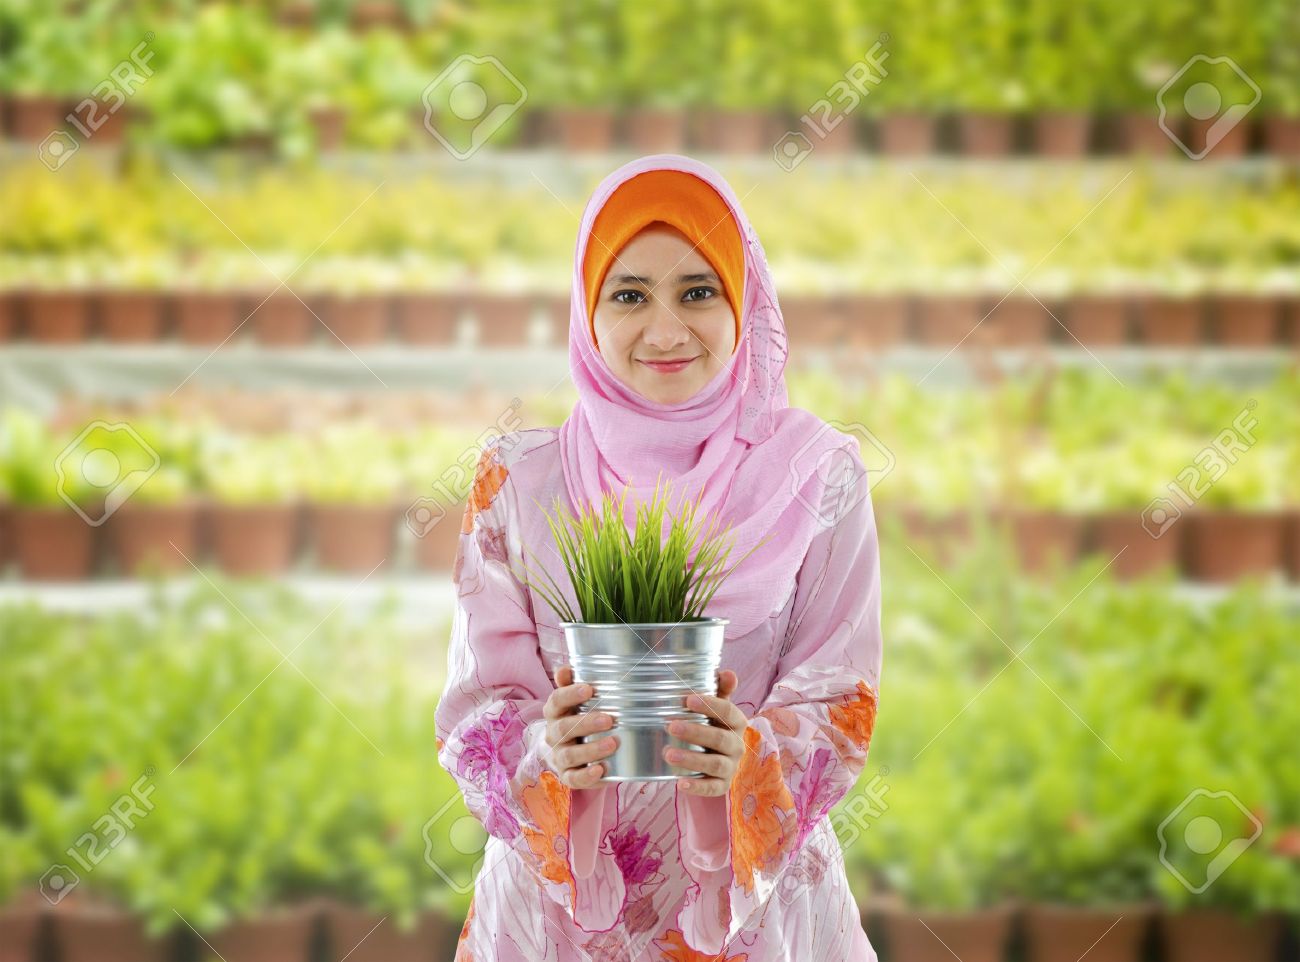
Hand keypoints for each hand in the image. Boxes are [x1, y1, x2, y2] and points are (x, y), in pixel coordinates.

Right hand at [543, 664, 616, 788]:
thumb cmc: (577, 717)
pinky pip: (573, 779)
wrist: (569, 751)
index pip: (556, 701)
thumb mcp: (576, 700)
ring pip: (569, 755)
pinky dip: (587, 776)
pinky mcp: (567, 776)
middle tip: (608, 719)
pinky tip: (601, 770)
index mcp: (554, 712)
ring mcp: (559, 756)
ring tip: (612, 743)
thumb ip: (572, 683)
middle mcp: (553, 735)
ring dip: (591, 749)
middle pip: (563, 729)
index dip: (570, 694)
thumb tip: (566, 668)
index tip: (589, 689)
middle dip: (585, 723)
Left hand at [663, 669, 746, 796]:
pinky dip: (697, 787)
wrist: (721, 756)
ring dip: (692, 760)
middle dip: (696, 732)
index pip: (728, 712)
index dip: (710, 705)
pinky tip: (679, 783)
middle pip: (720, 739)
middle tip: (671, 726)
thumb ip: (720, 689)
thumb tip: (727, 672)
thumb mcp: (718, 706)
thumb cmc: (714, 724)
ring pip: (715, 764)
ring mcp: (731, 767)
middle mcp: (737, 745)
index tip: (687, 700)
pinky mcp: (722, 785)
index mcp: (737, 722)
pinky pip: (712, 788)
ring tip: (668, 754)